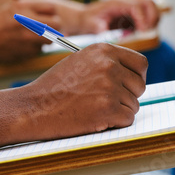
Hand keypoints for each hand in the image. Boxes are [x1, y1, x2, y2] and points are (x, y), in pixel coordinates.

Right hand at [0, 1, 59, 62]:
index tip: (43, 18)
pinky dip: (34, 48)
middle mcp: (27, 20)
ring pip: (51, 39)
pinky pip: (40, 50)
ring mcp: (27, 36)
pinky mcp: (26, 51)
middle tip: (44, 30)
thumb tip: (63, 28)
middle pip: (57, 23)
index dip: (50, 14)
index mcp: (23, 6)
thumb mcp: (13, 8)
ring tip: (29, 37)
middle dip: (54, 27)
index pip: (52, 8)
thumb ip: (36, 11)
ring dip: (45, 39)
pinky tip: (21, 45)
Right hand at [20, 43, 147, 139]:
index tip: (129, 84)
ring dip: (119, 110)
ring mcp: (109, 88)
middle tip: (107, 101)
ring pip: (133, 104)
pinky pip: (127, 119)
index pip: (141, 63)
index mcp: (103, 50)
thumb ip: (106, 62)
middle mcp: (109, 66)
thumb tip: (132, 72)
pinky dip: (115, 123)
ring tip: (94, 109)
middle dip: (128, 95)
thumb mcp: (80, 61)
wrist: (34, 107)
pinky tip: (96, 119)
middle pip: (139, 85)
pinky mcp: (108, 109)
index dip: (137, 76)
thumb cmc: (55, 86)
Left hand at [78, 0, 159, 33]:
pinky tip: (142, 32)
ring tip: (146, 32)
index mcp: (117, 3)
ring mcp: (131, 5)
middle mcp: (126, 1)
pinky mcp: (133, 12)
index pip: (137, 6)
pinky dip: (150, 22)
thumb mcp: (90, 24)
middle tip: (147, 32)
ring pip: (151, 6)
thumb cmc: (88, 20)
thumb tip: (105, 31)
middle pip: (149, 2)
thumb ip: (98, 27)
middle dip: (153, 17)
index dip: (143, 19)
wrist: (86, 17)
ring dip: (154, 19)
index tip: (142, 31)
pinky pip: (148, 13)